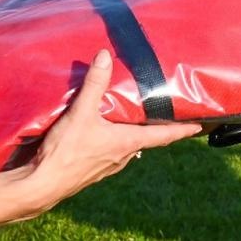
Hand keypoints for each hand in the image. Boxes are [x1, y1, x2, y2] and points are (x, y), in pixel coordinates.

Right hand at [19, 50, 198, 215]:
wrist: (42, 185)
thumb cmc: (66, 152)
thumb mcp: (81, 113)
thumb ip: (94, 85)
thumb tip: (105, 56)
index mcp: (127, 143)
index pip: (163, 135)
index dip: (182, 130)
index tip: (198, 126)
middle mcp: (123, 156)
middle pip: (146, 139)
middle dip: (155, 126)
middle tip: (162, 110)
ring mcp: (108, 165)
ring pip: (128, 146)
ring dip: (132, 132)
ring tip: (131, 116)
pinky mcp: (93, 169)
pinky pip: (110, 152)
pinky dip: (113, 139)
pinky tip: (102, 130)